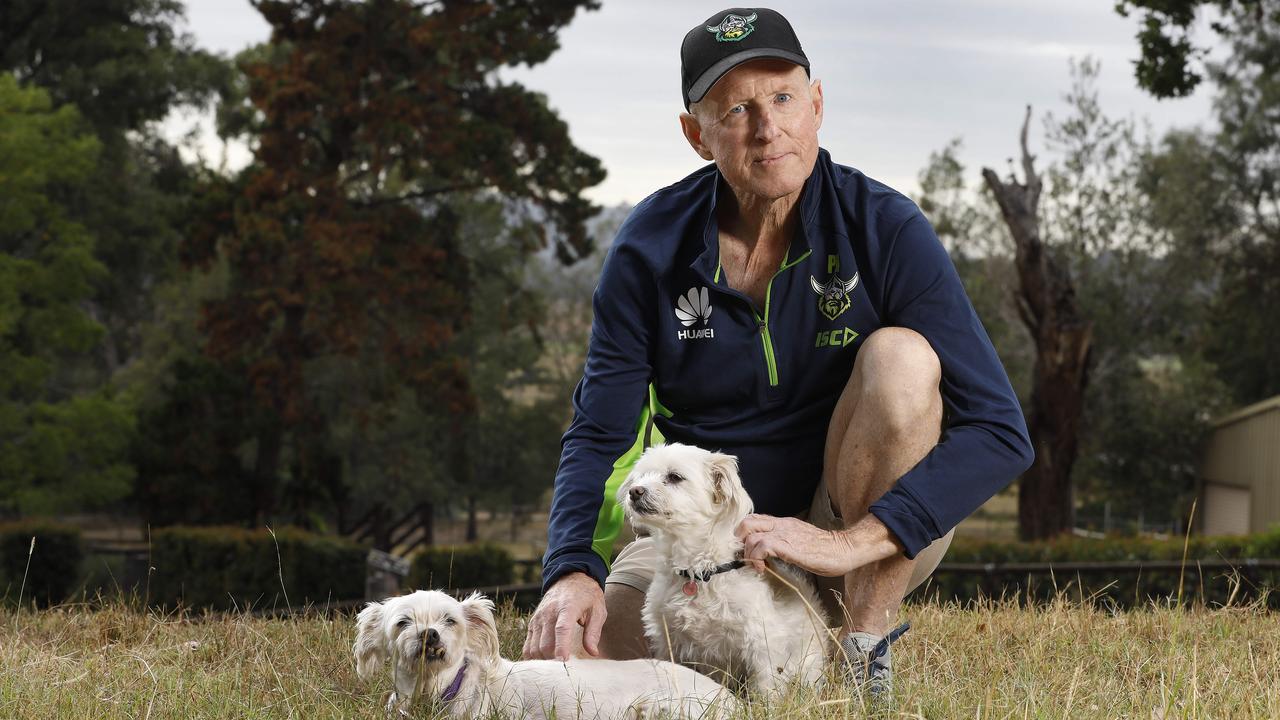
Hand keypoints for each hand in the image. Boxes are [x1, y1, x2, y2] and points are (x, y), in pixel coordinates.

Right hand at [521, 572, 605, 660]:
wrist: (570, 578)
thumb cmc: (587, 596)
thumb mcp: (598, 610)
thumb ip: (594, 632)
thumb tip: (593, 653)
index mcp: (567, 607)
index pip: (561, 629)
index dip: (561, 647)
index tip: (564, 662)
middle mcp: (549, 612)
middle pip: (545, 643)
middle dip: (553, 661)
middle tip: (565, 672)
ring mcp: (538, 618)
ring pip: (534, 647)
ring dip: (543, 660)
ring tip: (556, 668)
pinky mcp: (533, 622)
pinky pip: (528, 644)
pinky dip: (533, 656)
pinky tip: (544, 662)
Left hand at [736, 513, 898, 576]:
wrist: (844, 549)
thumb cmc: (825, 550)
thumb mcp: (800, 540)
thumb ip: (785, 542)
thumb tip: (769, 553)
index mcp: (784, 523)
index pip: (755, 519)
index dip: (744, 534)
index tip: (746, 551)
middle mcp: (781, 525)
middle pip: (747, 522)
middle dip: (739, 541)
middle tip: (746, 557)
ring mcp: (785, 534)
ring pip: (751, 534)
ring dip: (747, 552)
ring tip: (756, 565)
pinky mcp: (789, 546)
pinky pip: (763, 546)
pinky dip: (756, 557)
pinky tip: (762, 568)